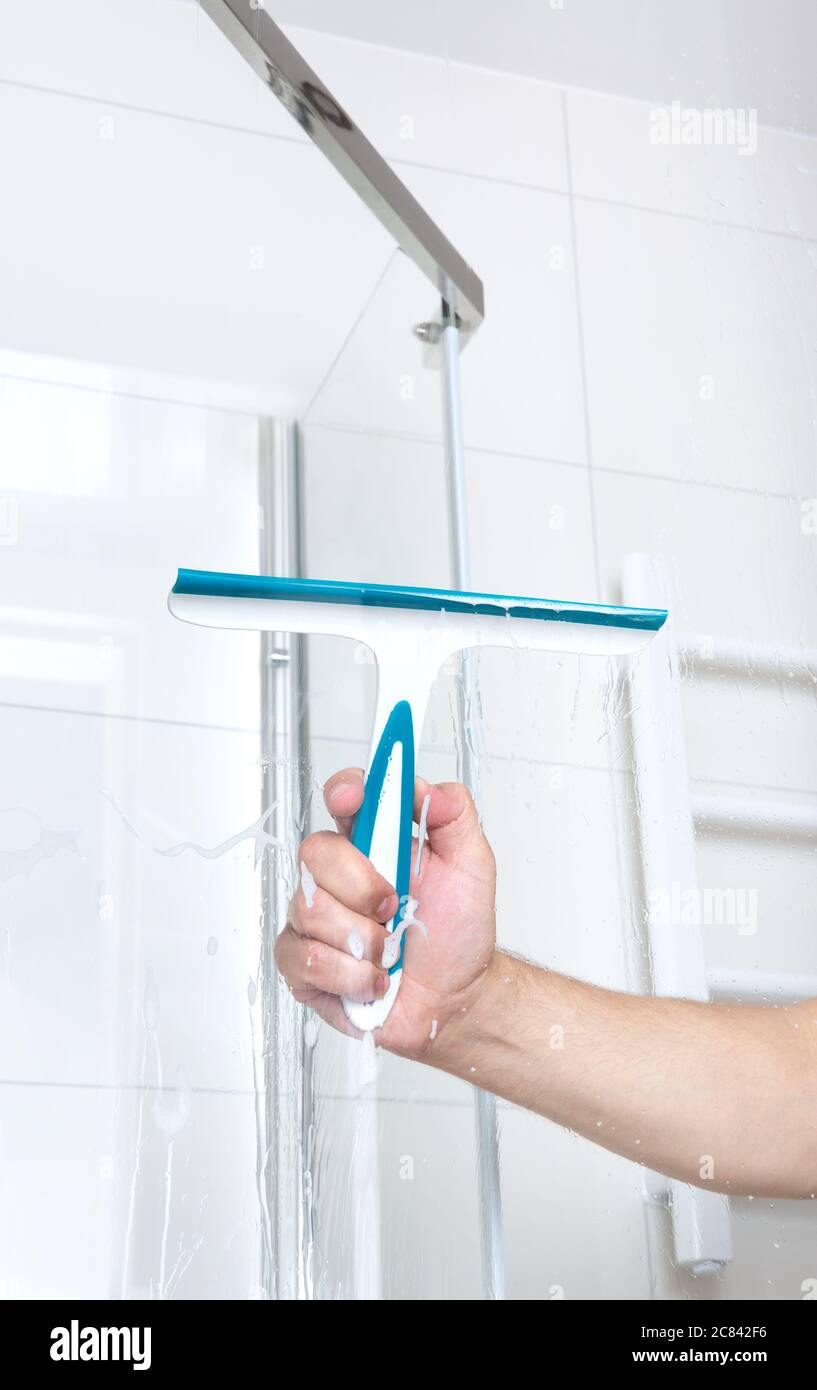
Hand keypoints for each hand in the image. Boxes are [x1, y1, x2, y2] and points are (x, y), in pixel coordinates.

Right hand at [274, 768, 496, 1058]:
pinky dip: (350, 974)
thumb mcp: (471, 866)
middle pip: (315, 852)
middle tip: (396, 907)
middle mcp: (336, 875)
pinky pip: (305, 958)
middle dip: (362, 885)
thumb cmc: (456, 933)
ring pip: (310, 909)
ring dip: (365, 940)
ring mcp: (314, 919)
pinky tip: (373, 979)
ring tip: (390, 953)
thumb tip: (431, 788)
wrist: (455, 999)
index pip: (345, 798)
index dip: (343, 790)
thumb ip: (456, 816)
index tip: (355, 797)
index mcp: (373, 842)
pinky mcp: (302, 964)